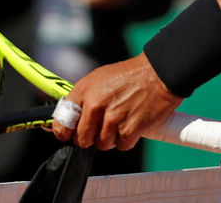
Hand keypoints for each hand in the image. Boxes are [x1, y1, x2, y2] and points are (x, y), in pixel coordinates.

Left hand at [51, 54, 181, 151]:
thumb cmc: (129, 75)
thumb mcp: (98, 79)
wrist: (157, 74)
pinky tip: (131, 123)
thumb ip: (84, 98)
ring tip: (120, 120)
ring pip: (102, 145)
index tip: (68, 135)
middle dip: (90, 137)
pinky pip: (121, 146)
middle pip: (82, 139)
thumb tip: (72, 116)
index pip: (62, 122)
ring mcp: (112, 119)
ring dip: (110, 138)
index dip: (64, 132)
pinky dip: (127, 139)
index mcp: (84, 91)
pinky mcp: (129, 130)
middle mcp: (95, 105)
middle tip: (100, 127)